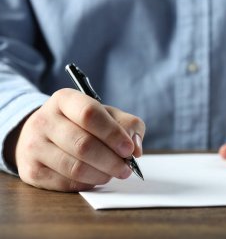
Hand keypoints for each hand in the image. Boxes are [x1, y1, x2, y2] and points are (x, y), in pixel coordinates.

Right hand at [10, 88, 144, 191]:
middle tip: (126, 168)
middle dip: (111, 160)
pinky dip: (88, 183)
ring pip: (75, 167)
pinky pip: (66, 183)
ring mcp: (34, 146)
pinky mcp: (31, 171)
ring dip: (102, 174)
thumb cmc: (82, 124)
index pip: (89, 114)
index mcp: (64, 100)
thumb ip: (128, 125)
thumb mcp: (107, 115)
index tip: (128, 149)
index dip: (113, 134)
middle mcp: (44, 120)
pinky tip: (96, 177)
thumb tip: (136, 148)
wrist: (43, 135)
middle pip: (83, 145)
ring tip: (114, 173)